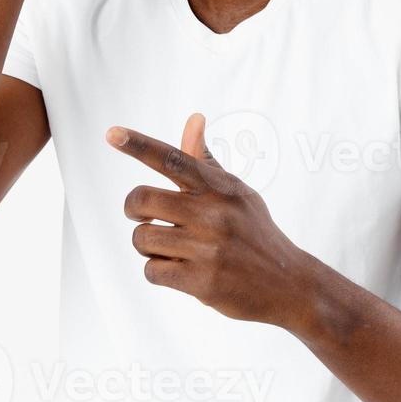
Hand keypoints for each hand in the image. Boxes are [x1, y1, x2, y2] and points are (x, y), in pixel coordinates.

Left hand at [108, 113, 310, 328]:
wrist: (288, 283)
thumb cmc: (254, 232)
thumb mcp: (236, 193)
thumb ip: (206, 162)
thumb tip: (194, 118)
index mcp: (218, 187)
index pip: (172, 158)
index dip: (138, 145)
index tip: (112, 133)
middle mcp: (213, 212)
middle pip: (139, 199)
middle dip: (134, 211)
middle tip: (148, 218)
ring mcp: (207, 247)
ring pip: (141, 238)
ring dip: (149, 246)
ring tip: (175, 250)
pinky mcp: (202, 280)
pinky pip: (151, 271)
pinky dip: (159, 272)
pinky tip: (182, 271)